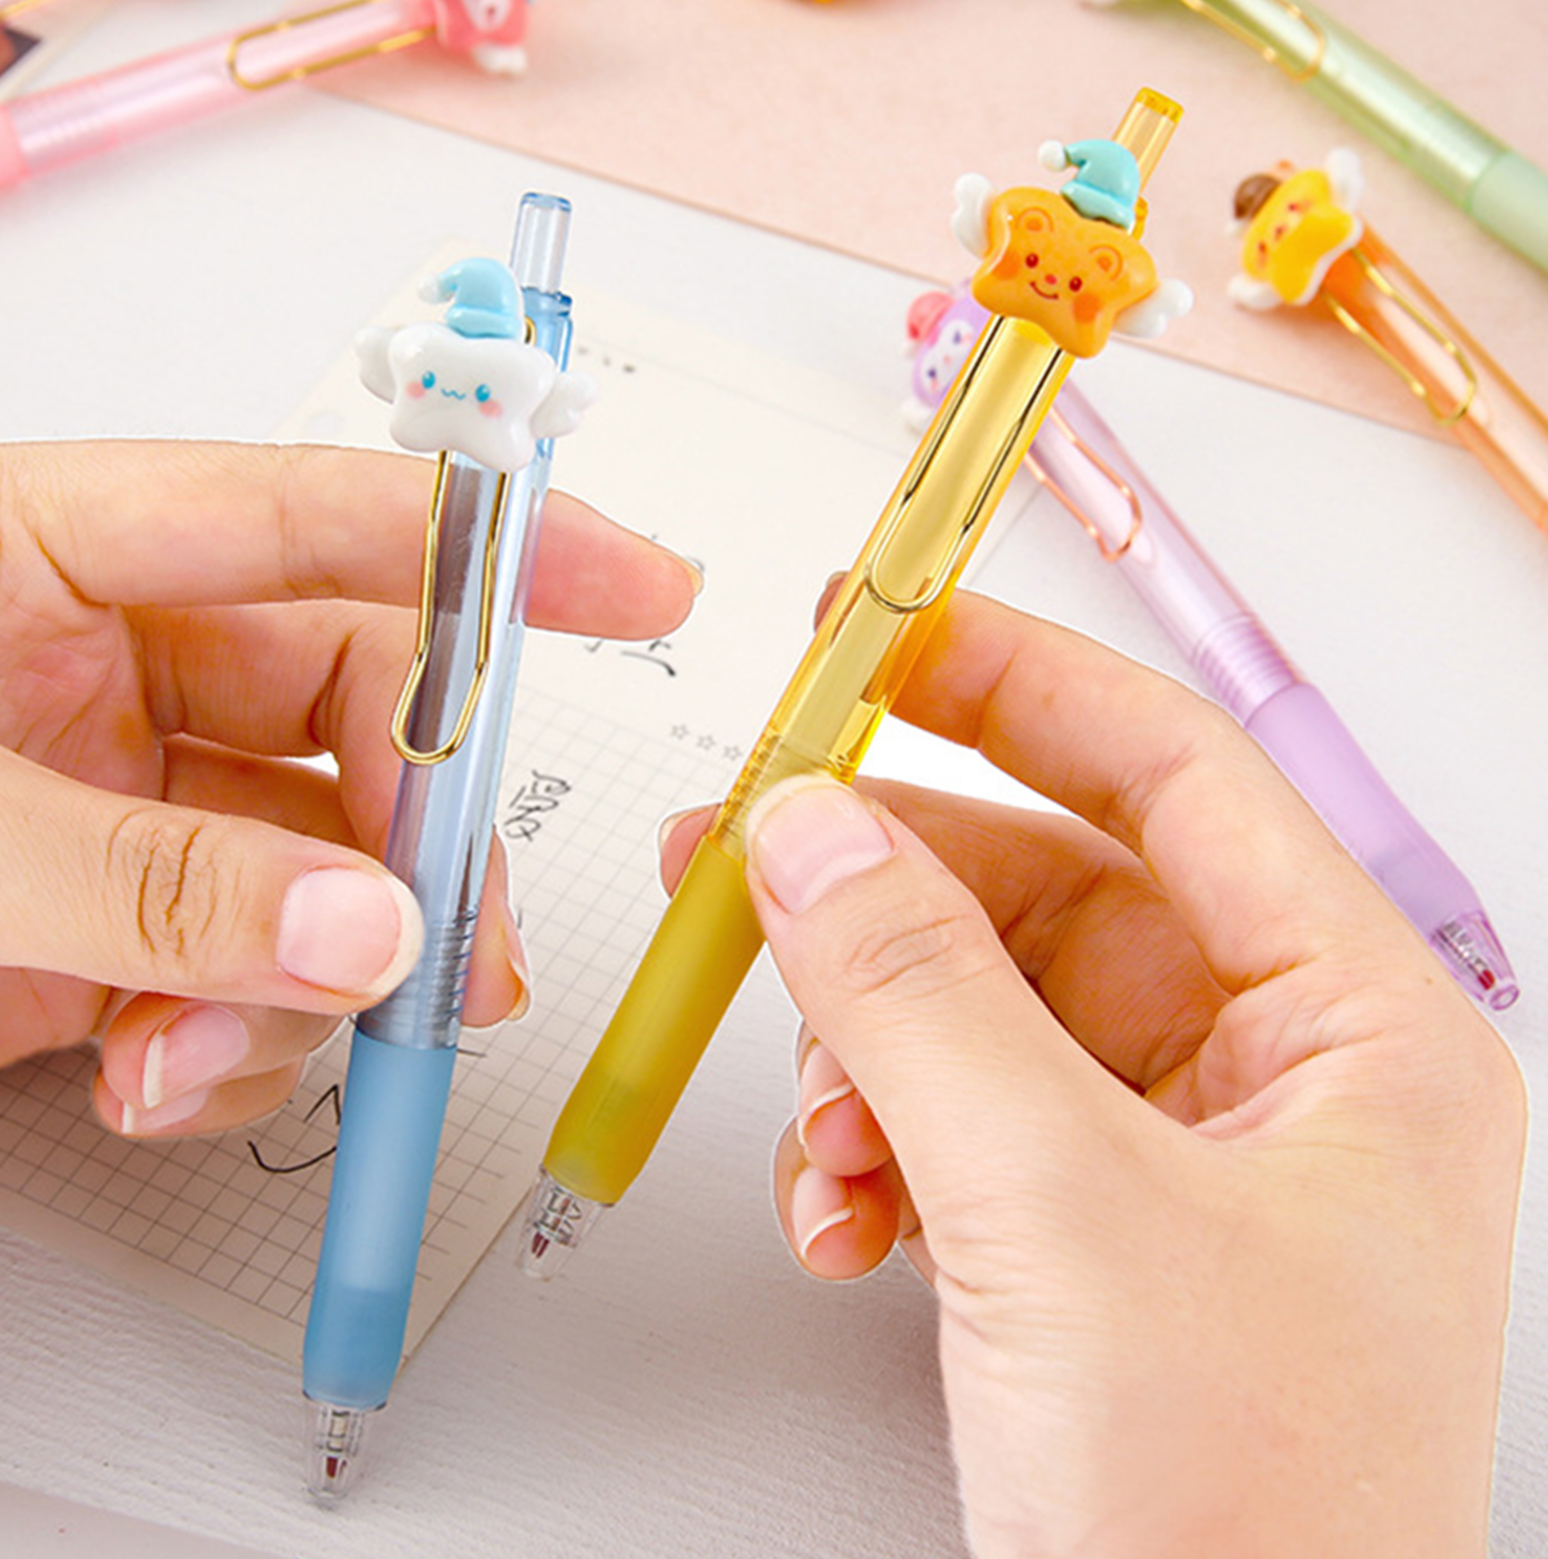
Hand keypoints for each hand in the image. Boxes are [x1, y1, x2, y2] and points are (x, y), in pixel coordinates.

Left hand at [0, 440, 695, 1136]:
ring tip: (195, 1052)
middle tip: (452, 949)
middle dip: (419, 843)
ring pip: (314, 881)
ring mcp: (111, 814)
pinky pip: (239, 988)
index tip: (636, 583)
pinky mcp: (104, 942)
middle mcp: (98, 676)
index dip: (486, 550)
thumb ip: (143, 875)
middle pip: (353, 723)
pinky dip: (228, 1055)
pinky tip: (147, 1079)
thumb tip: (363, 929)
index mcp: (41, 561)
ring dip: (305, 985)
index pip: (311, 520)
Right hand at [664, 592, 1522, 1557]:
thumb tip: (810, 831)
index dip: (1020, 685)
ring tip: (815, 1128)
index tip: (885, 630)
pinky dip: (869, 1141)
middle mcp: (1266, 1073)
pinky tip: (840, 1211)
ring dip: (861, 1047)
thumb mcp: (1061, 1218)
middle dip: (883, 888)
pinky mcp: (1082, 1230)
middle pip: (1042, 891)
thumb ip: (921, 998)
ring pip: (974, 1008)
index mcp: (1351, 1028)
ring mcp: (1169, 1154)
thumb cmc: (1239, 1528)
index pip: (1174, 777)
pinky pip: (950, 1113)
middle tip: (748, 848)